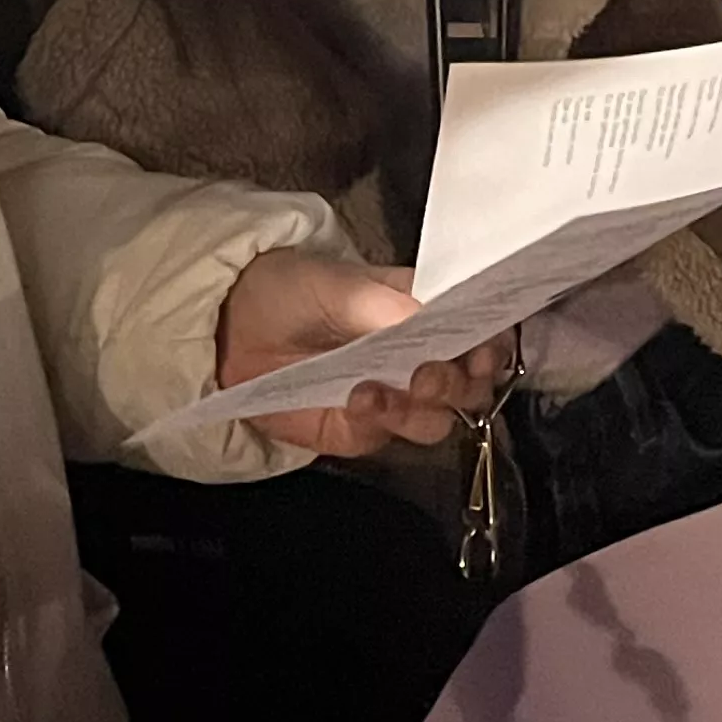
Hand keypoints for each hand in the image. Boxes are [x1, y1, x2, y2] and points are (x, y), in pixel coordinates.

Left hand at [214, 250, 512, 457]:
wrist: (230, 328)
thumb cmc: (289, 288)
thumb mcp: (338, 282)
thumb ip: (390, 306)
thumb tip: (435, 323)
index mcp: (424, 310)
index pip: (482, 333)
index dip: (492, 346)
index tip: (481, 352)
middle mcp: (417, 356)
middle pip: (470, 387)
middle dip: (459, 384)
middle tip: (429, 374)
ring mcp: (392, 396)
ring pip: (438, 420)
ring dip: (420, 408)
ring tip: (385, 388)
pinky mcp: (360, 429)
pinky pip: (387, 439)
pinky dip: (379, 421)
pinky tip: (356, 399)